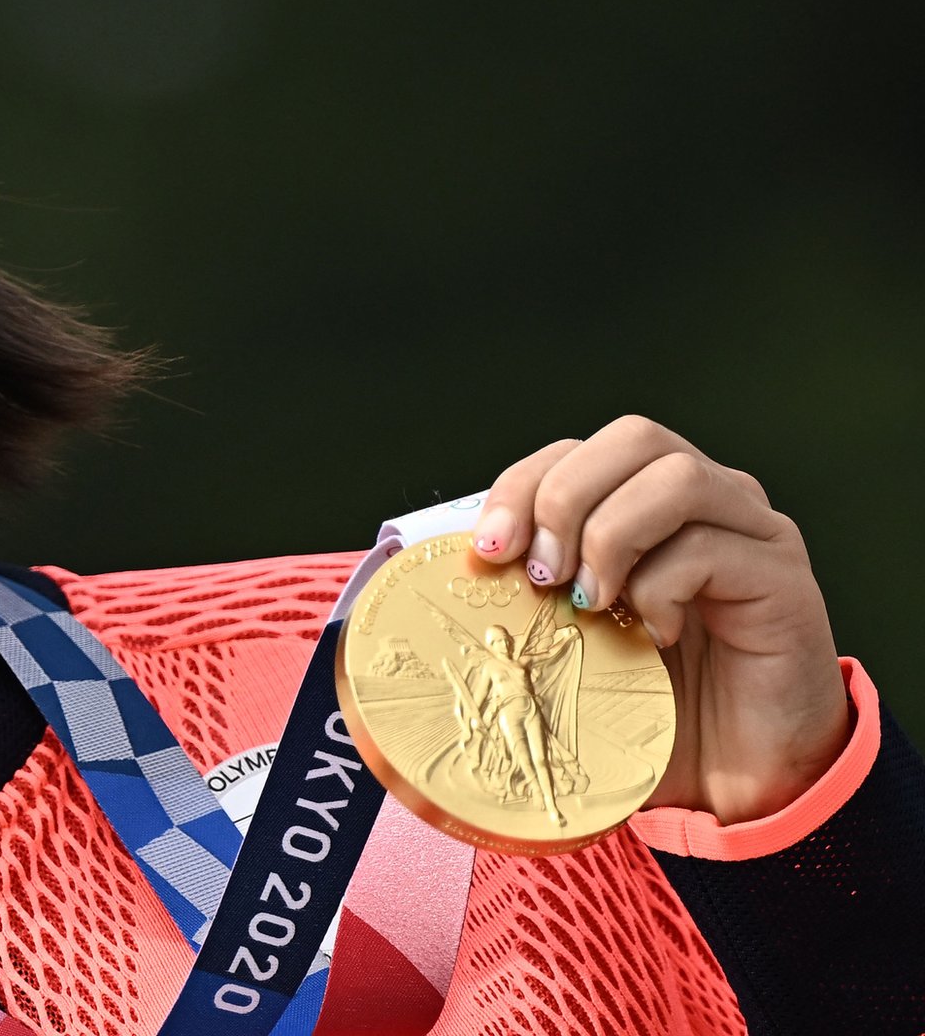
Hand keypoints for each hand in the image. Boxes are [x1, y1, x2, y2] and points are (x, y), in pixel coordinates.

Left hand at [470, 416, 849, 824]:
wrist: (737, 781)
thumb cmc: (651, 706)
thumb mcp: (567, 645)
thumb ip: (520, 600)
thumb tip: (436, 577)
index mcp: (644, 503)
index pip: (575, 452)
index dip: (521, 485)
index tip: (487, 551)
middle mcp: (706, 501)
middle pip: (632, 437)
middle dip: (563, 498)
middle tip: (538, 576)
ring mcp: (751, 531)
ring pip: (675, 477)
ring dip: (611, 536)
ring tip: (590, 604)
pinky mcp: (782, 577)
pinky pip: (712, 547)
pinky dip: (663, 587)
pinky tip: (655, 636)